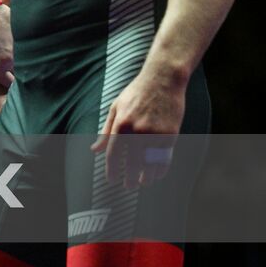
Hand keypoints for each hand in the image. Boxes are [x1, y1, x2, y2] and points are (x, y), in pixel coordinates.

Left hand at [90, 69, 185, 189]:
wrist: (163, 80)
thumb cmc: (136, 93)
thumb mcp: (116, 108)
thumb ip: (106, 132)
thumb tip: (95, 150)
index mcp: (121, 124)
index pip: (114, 154)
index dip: (112, 170)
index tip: (112, 181)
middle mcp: (138, 130)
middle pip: (133, 163)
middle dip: (130, 178)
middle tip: (128, 187)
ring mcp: (156, 133)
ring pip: (150, 164)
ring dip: (146, 177)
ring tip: (142, 183)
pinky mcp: (171, 134)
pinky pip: (165, 158)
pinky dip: (160, 170)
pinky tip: (155, 175)